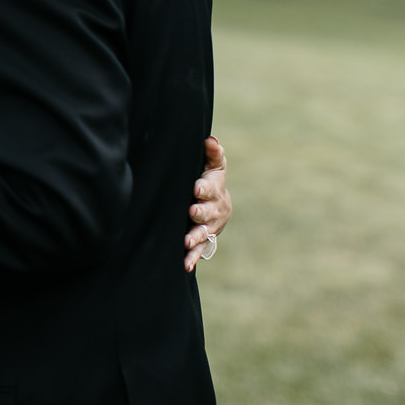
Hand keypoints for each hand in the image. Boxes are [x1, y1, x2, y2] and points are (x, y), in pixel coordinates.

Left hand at [184, 136, 230, 272]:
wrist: (219, 205)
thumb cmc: (210, 179)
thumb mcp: (214, 166)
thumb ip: (213, 153)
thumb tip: (211, 139)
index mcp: (214, 190)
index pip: (210, 188)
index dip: (204, 188)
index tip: (196, 188)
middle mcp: (214, 209)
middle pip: (208, 212)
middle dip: (200, 212)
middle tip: (192, 212)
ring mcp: (209, 226)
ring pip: (203, 232)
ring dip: (196, 237)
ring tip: (186, 241)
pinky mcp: (204, 239)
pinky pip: (200, 249)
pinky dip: (193, 257)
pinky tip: (185, 265)